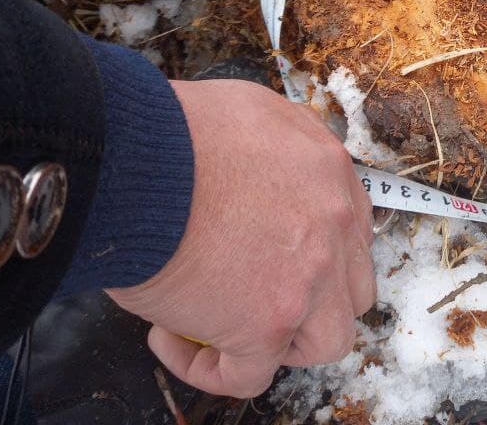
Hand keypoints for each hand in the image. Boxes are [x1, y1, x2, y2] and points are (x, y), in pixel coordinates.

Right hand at [108, 79, 375, 396]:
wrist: (134, 158)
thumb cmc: (172, 131)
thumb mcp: (250, 110)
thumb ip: (277, 145)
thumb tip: (261, 168)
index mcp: (330, 172)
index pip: (351, 230)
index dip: (317, 252)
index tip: (274, 258)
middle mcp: (334, 225)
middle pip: (351, 286)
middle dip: (311, 299)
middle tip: (257, 293)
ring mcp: (308, 279)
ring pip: (326, 339)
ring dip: (281, 341)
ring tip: (228, 326)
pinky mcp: (267, 324)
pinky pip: (250, 376)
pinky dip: (210, 369)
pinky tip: (170, 338)